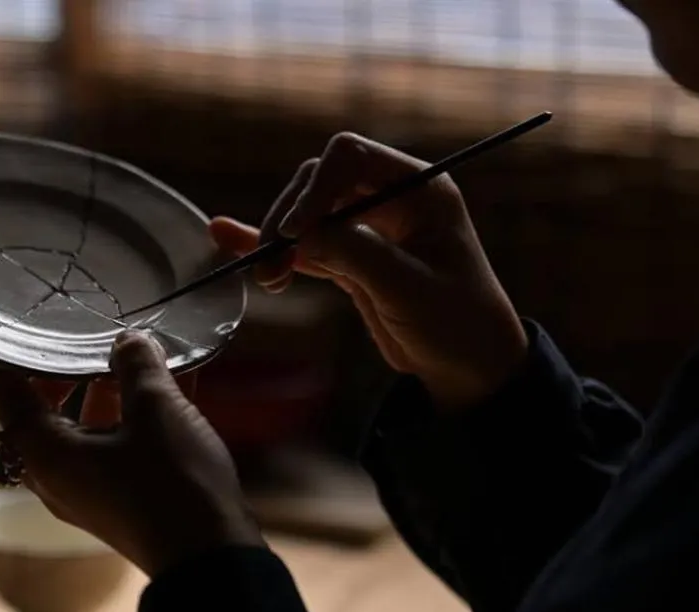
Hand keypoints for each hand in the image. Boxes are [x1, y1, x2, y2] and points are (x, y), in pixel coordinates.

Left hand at [0, 332, 264, 577]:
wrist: (212, 561)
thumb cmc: (172, 482)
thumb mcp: (156, 410)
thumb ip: (136, 367)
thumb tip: (128, 341)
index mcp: (44, 451)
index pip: (0, 390)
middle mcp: (54, 473)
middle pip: (42, 405)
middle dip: (59, 364)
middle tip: (67, 322)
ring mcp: (87, 489)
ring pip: (82, 423)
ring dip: (102, 385)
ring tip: (128, 345)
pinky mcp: (119, 497)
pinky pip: (113, 442)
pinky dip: (130, 412)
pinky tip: (167, 380)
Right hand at [212, 131, 528, 411]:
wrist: (468, 366)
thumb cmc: (457, 322)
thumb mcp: (408, 288)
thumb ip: (355, 254)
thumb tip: (296, 235)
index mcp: (419, 188)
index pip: (350, 158)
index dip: (315, 188)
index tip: (293, 232)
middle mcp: (391, 197)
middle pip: (319, 182)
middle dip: (289, 219)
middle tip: (272, 268)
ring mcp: (367, 226)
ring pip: (306, 213)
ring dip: (278, 241)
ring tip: (266, 281)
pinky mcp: (349, 257)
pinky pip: (304, 243)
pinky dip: (272, 246)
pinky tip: (229, 237)